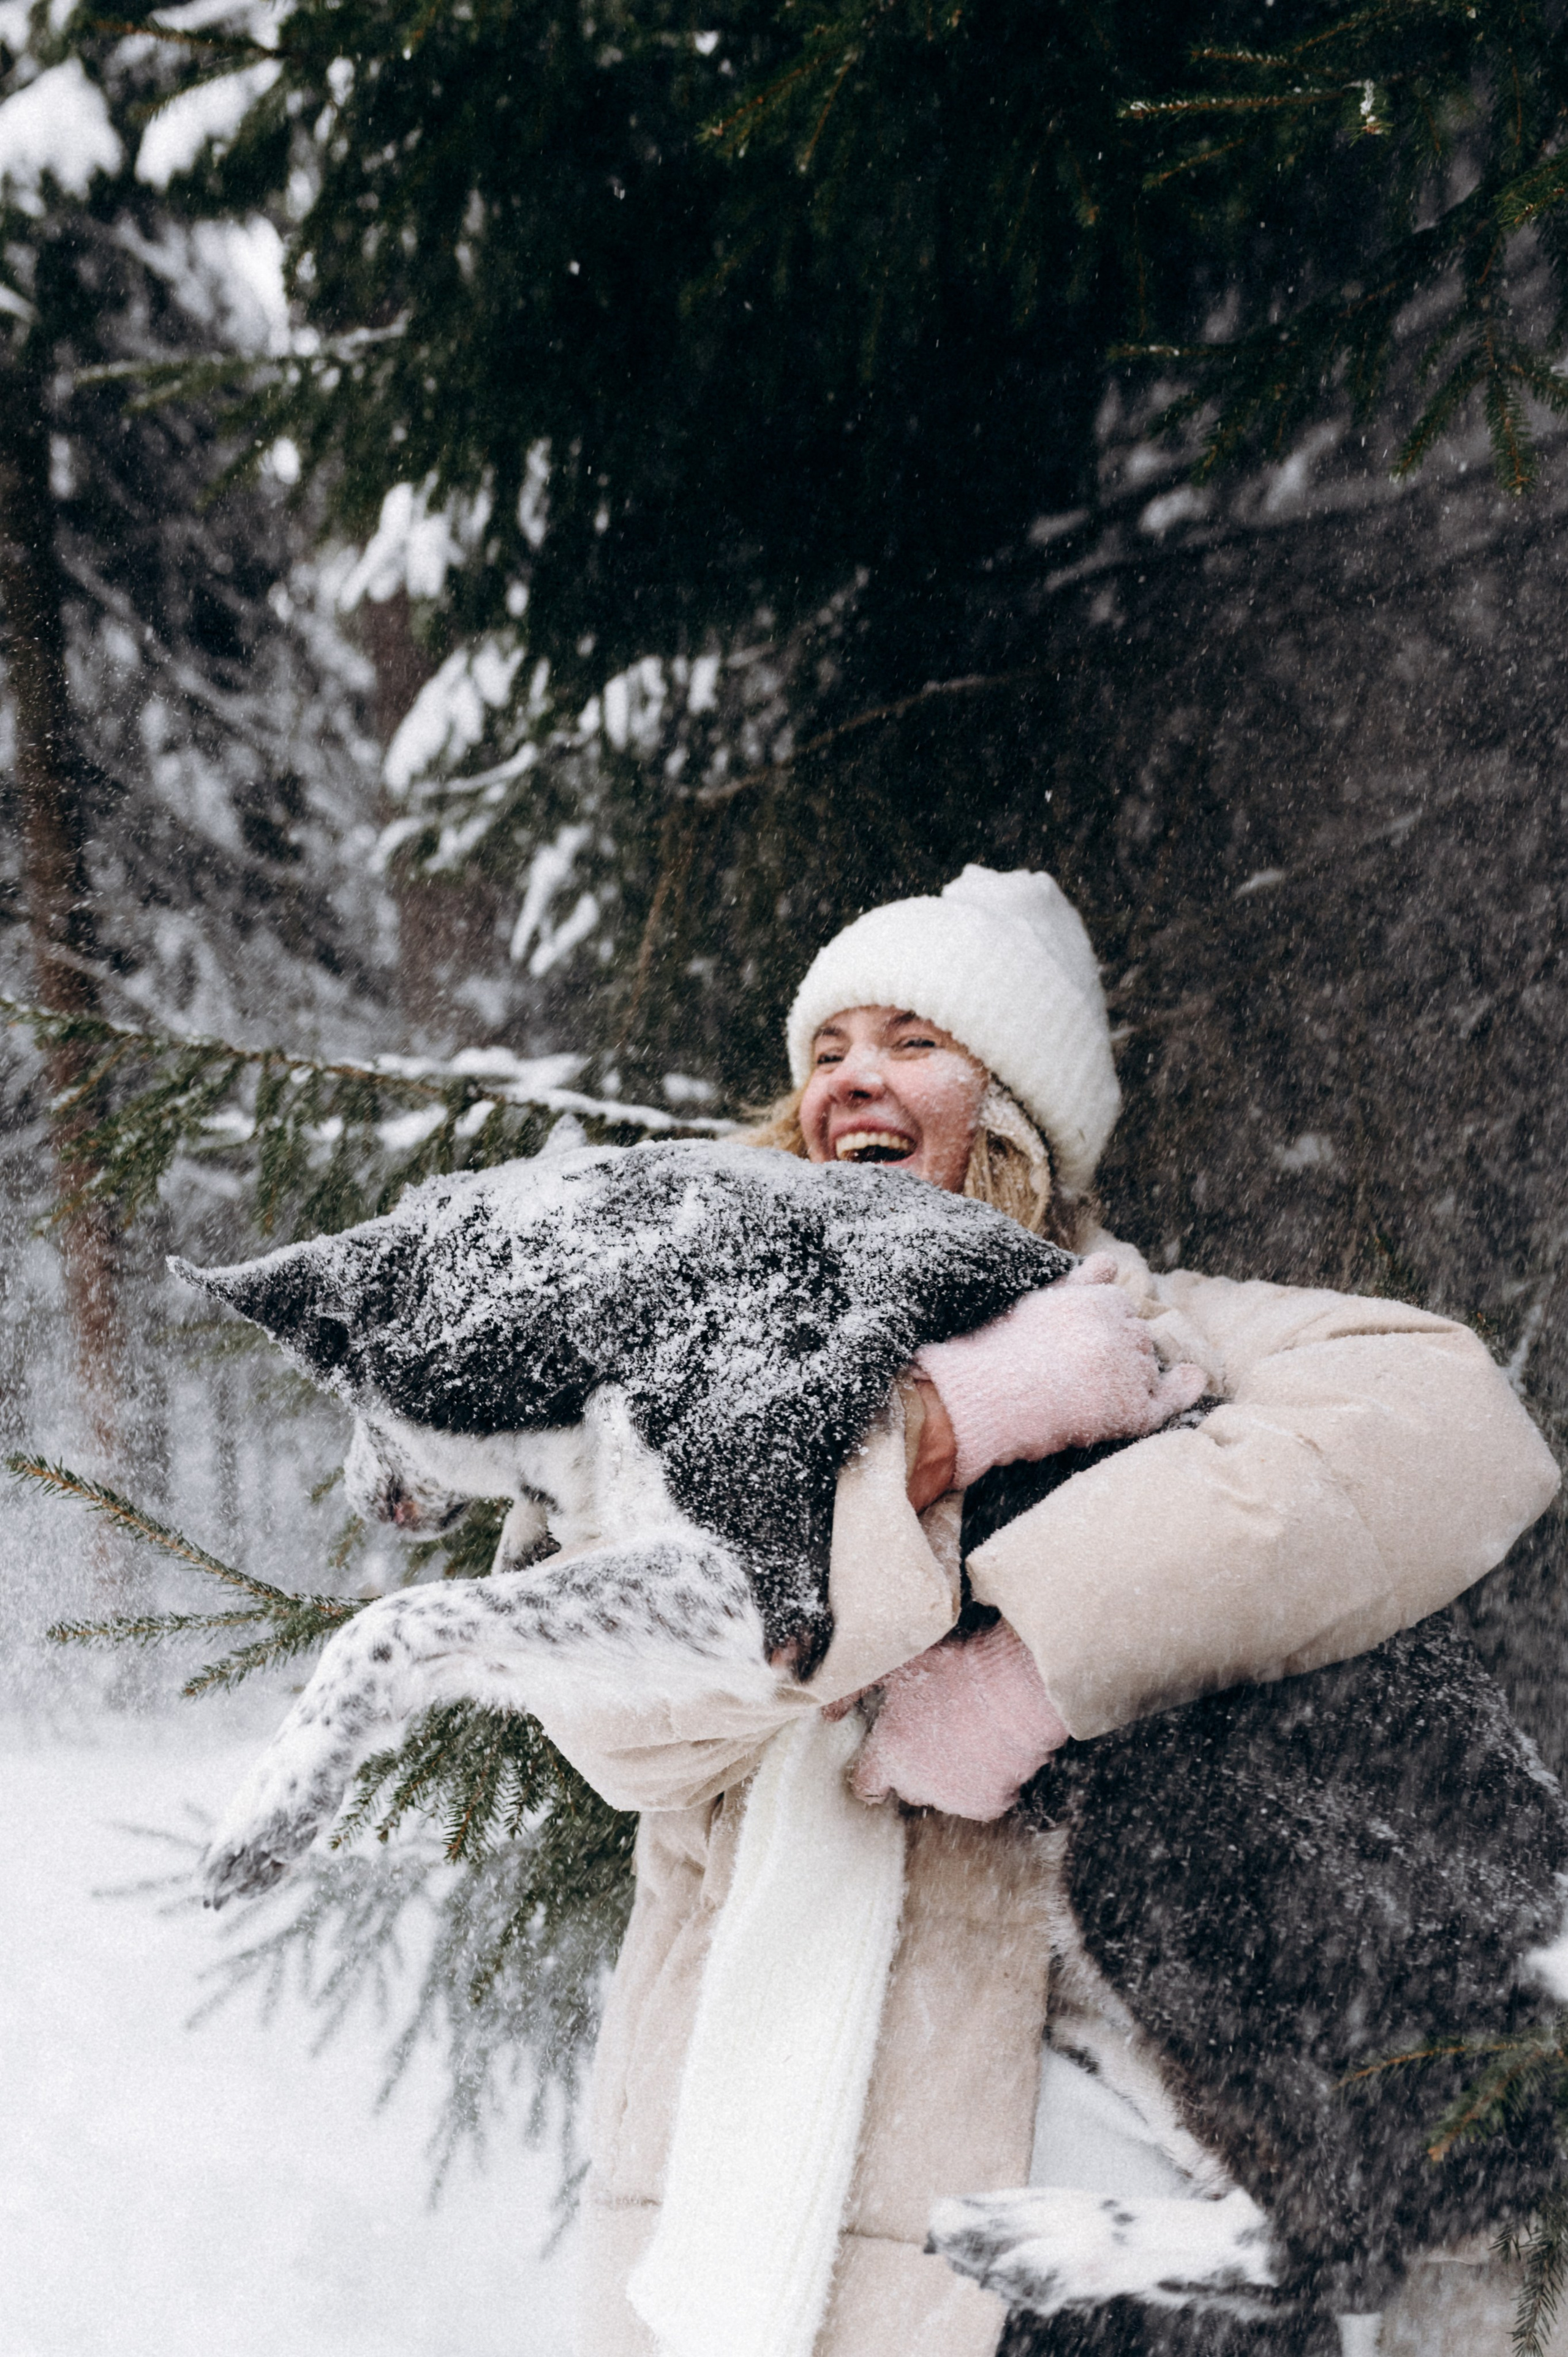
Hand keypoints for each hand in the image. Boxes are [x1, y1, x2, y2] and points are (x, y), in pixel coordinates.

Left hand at [850, 1620, 1067, 1820]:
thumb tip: (826, 1715)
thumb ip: (853, 1692)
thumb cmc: (955, 1665)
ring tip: (969, 1732)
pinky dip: (988, 1779)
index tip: (886, 1755)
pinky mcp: (991, 1802)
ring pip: (946, 1792)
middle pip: (909, 1787)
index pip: (866, 1785)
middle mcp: (918, 1785)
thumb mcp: (893, 1665)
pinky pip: (983, 1797)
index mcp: (890, 1755)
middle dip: (917, 1766)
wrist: (1016, 1681)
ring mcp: (955, 1798)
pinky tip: (993, 1747)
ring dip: (952, 1772)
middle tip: (935, 1729)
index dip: (874, 1771)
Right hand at [914, 1255, 1206, 1490]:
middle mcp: (1121, 1331)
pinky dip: (1181, 1391)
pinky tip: (1194, 1381)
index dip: (1106, 1326)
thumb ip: (1079, 1281)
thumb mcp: (1038, 1302)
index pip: (1120, 1307)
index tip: (1083, 1344)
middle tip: (1083, 1373)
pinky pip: (1164, 1401)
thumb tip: (1110, 1259)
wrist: (983, 1398)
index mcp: (1098, 1301)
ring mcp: (1129, 1371)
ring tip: (1090, 1393)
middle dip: (1122, 1350)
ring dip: (1134, 1376)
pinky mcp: (1131, 1410)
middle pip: (1138, 1338)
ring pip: (1147, 1368)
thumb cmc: (998, 1350)